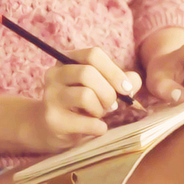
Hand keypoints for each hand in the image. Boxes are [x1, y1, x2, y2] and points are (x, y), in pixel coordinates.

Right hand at [20, 47, 141, 151]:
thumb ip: (120, 81)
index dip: (114, 72)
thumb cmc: (80, 106)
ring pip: (85, 95)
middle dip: (108, 92)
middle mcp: (55, 74)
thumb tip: (134, 81)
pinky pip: (85, 121)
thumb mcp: (100, 88)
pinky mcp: (53, 119)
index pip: (93, 54)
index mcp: (67, 60)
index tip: (126, 89)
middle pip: (88, 73)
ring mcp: (50, 96)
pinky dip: (98, 127)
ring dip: (100, 109)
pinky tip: (97, 128)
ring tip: (98, 115)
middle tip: (112, 106)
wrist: (50, 128)